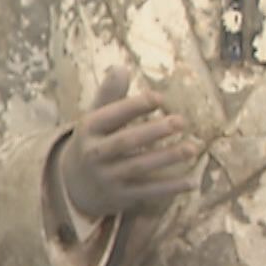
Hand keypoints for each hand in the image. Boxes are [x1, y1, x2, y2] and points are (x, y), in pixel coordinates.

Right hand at [55, 66, 201, 218]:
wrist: (72, 185)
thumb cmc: (94, 141)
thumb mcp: (95, 117)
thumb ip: (110, 94)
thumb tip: (121, 68)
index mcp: (89, 128)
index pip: (112, 115)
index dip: (135, 106)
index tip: (159, 98)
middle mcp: (95, 153)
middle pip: (125, 142)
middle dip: (153, 132)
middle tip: (181, 121)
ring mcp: (106, 177)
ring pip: (138, 167)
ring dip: (166, 158)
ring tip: (193, 147)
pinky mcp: (119, 197)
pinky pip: (147, 191)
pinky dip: (169, 188)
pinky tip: (191, 181)